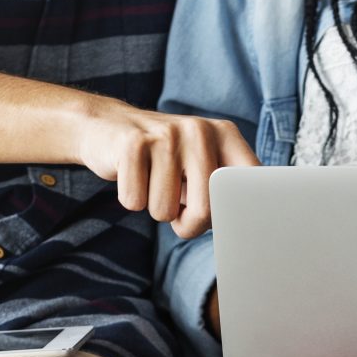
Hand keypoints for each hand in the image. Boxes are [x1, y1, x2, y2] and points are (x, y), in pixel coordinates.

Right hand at [72, 102, 256, 238]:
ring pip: (164, 211)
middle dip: (189, 225)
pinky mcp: (132, 143)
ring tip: (153, 183)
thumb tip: (242, 229)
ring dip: (156, 209)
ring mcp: (166, 135)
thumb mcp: (200, 167)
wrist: (107, 127)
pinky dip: (131, 199)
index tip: (233, 229)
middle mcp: (200, 131)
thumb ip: (225, 190)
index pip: (248, 184)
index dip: (238, 214)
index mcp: (225, 136)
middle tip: (179, 211)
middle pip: (205, 211)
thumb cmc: (164, 161)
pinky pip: (135, 202)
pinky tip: (133, 175)